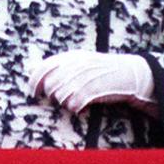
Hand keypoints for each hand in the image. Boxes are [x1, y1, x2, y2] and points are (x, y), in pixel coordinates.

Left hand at [28, 50, 155, 113]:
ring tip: (75, 100)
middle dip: (54, 94)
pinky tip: (81, 106)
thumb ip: (61, 65)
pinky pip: (75, 102)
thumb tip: (34, 70)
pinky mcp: (95, 88)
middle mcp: (77, 64)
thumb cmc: (103, 70)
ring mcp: (86, 76)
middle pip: (51, 84)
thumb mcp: (82, 61)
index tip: (32, 92)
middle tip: (64, 97)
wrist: (131, 73)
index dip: (34, 81)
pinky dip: (75, 107)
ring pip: (61, 95)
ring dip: (65, 101)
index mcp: (72, 56)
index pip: (44, 67)